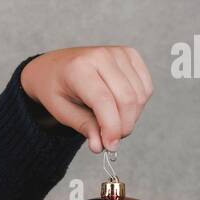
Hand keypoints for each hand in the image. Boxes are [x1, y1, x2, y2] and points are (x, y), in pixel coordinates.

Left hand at [20, 46, 152, 153]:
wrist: (54, 65)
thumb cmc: (56, 88)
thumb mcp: (61, 111)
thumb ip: (83, 126)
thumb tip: (100, 145)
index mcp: (78, 67)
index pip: (104, 101)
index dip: (111, 127)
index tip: (110, 146)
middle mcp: (101, 55)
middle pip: (127, 99)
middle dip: (123, 126)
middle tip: (111, 139)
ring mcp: (118, 53)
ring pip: (140, 95)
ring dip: (131, 117)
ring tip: (112, 122)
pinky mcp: (131, 54)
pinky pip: (146, 87)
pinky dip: (138, 105)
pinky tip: (120, 108)